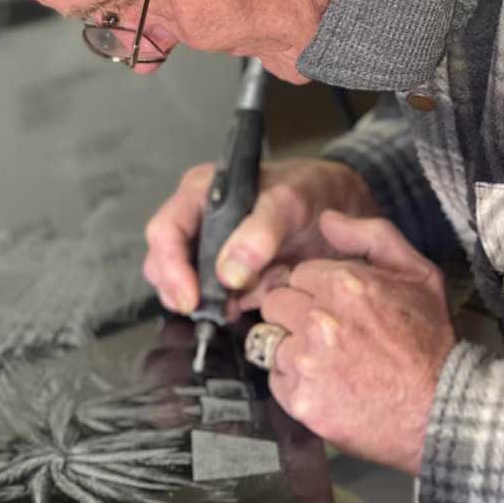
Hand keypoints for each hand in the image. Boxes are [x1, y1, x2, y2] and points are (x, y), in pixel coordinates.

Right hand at [143, 158, 378, 316]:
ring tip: (240, 301)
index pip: (165, 231)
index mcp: (201, 193)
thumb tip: (228, 273)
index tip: (191, 298)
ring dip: (209, 302)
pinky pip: (212, 300)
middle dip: (185, 290)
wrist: (340, 208)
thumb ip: (260, 233)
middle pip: (163, 263)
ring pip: (183, 286)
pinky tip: (249, 300)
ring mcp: (207, 249)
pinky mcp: (223, 275)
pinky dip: (229, 307)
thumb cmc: (311, 192)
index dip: (171, 267)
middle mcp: (196, 220)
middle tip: (214, 310)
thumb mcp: (290, 203)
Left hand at [260, 211, 454, 474]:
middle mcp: (320, 320)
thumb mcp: (417, 275)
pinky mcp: (300, 398)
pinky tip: (325, 385)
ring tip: (329, 361)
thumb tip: (326, 218)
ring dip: (292, 349)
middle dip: (296, 315)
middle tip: (329, 334)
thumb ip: (370, 236)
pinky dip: (294, 382)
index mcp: (344, 285)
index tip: (335, 307)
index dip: (315, 291)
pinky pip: (275, 379)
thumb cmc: (429, 341)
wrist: (442, 409)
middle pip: (276, 304)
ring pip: (270, 341)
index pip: (297, 275)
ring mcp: (307, 361)